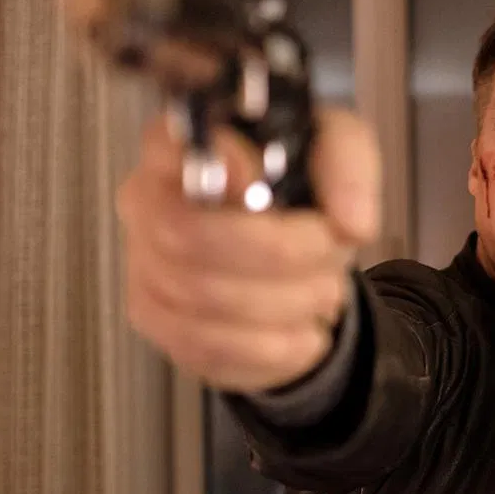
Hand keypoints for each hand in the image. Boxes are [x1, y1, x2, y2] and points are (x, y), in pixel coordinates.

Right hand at [117, 107, 380, 392]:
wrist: (301, 255)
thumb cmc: (304, 196)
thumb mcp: (341, 155)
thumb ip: (348, 168)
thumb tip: (348, 222)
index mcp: (184, 148)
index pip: (166, 145)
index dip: (217, 166)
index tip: (264, 183)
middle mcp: (151, 204)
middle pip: (188, 236)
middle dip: (278, 254)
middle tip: (328, 254)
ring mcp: (146, 265)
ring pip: (202, 300)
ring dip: (284, 304)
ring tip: (323, 294)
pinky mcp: (160, 322)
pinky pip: (206, 348)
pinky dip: (270, 348)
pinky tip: (302, 333)